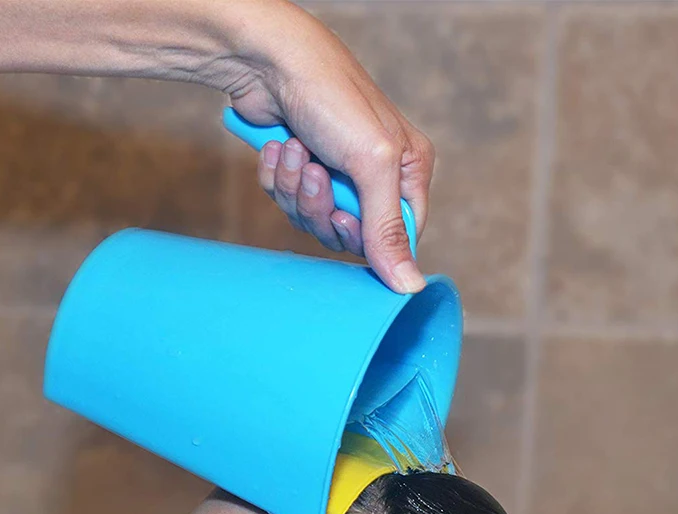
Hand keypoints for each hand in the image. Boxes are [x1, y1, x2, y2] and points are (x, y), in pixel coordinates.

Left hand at [227, 3, 433, 293]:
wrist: (268, 62)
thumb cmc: (331, 98)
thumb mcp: (371, 165)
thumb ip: (388, 230)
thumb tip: (409, 286)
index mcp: (407, 171)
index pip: (399, 238)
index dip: (368, 240)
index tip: (346, 218)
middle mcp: (375, 176)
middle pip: (350, 236)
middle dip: (323, 209)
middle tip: (317, 175)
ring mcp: (336, 174)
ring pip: (314, 222)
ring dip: (298, 190)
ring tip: (297, 151)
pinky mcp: (300, 171)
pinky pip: (288, 203)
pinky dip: (279, 178)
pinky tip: (280, 147)